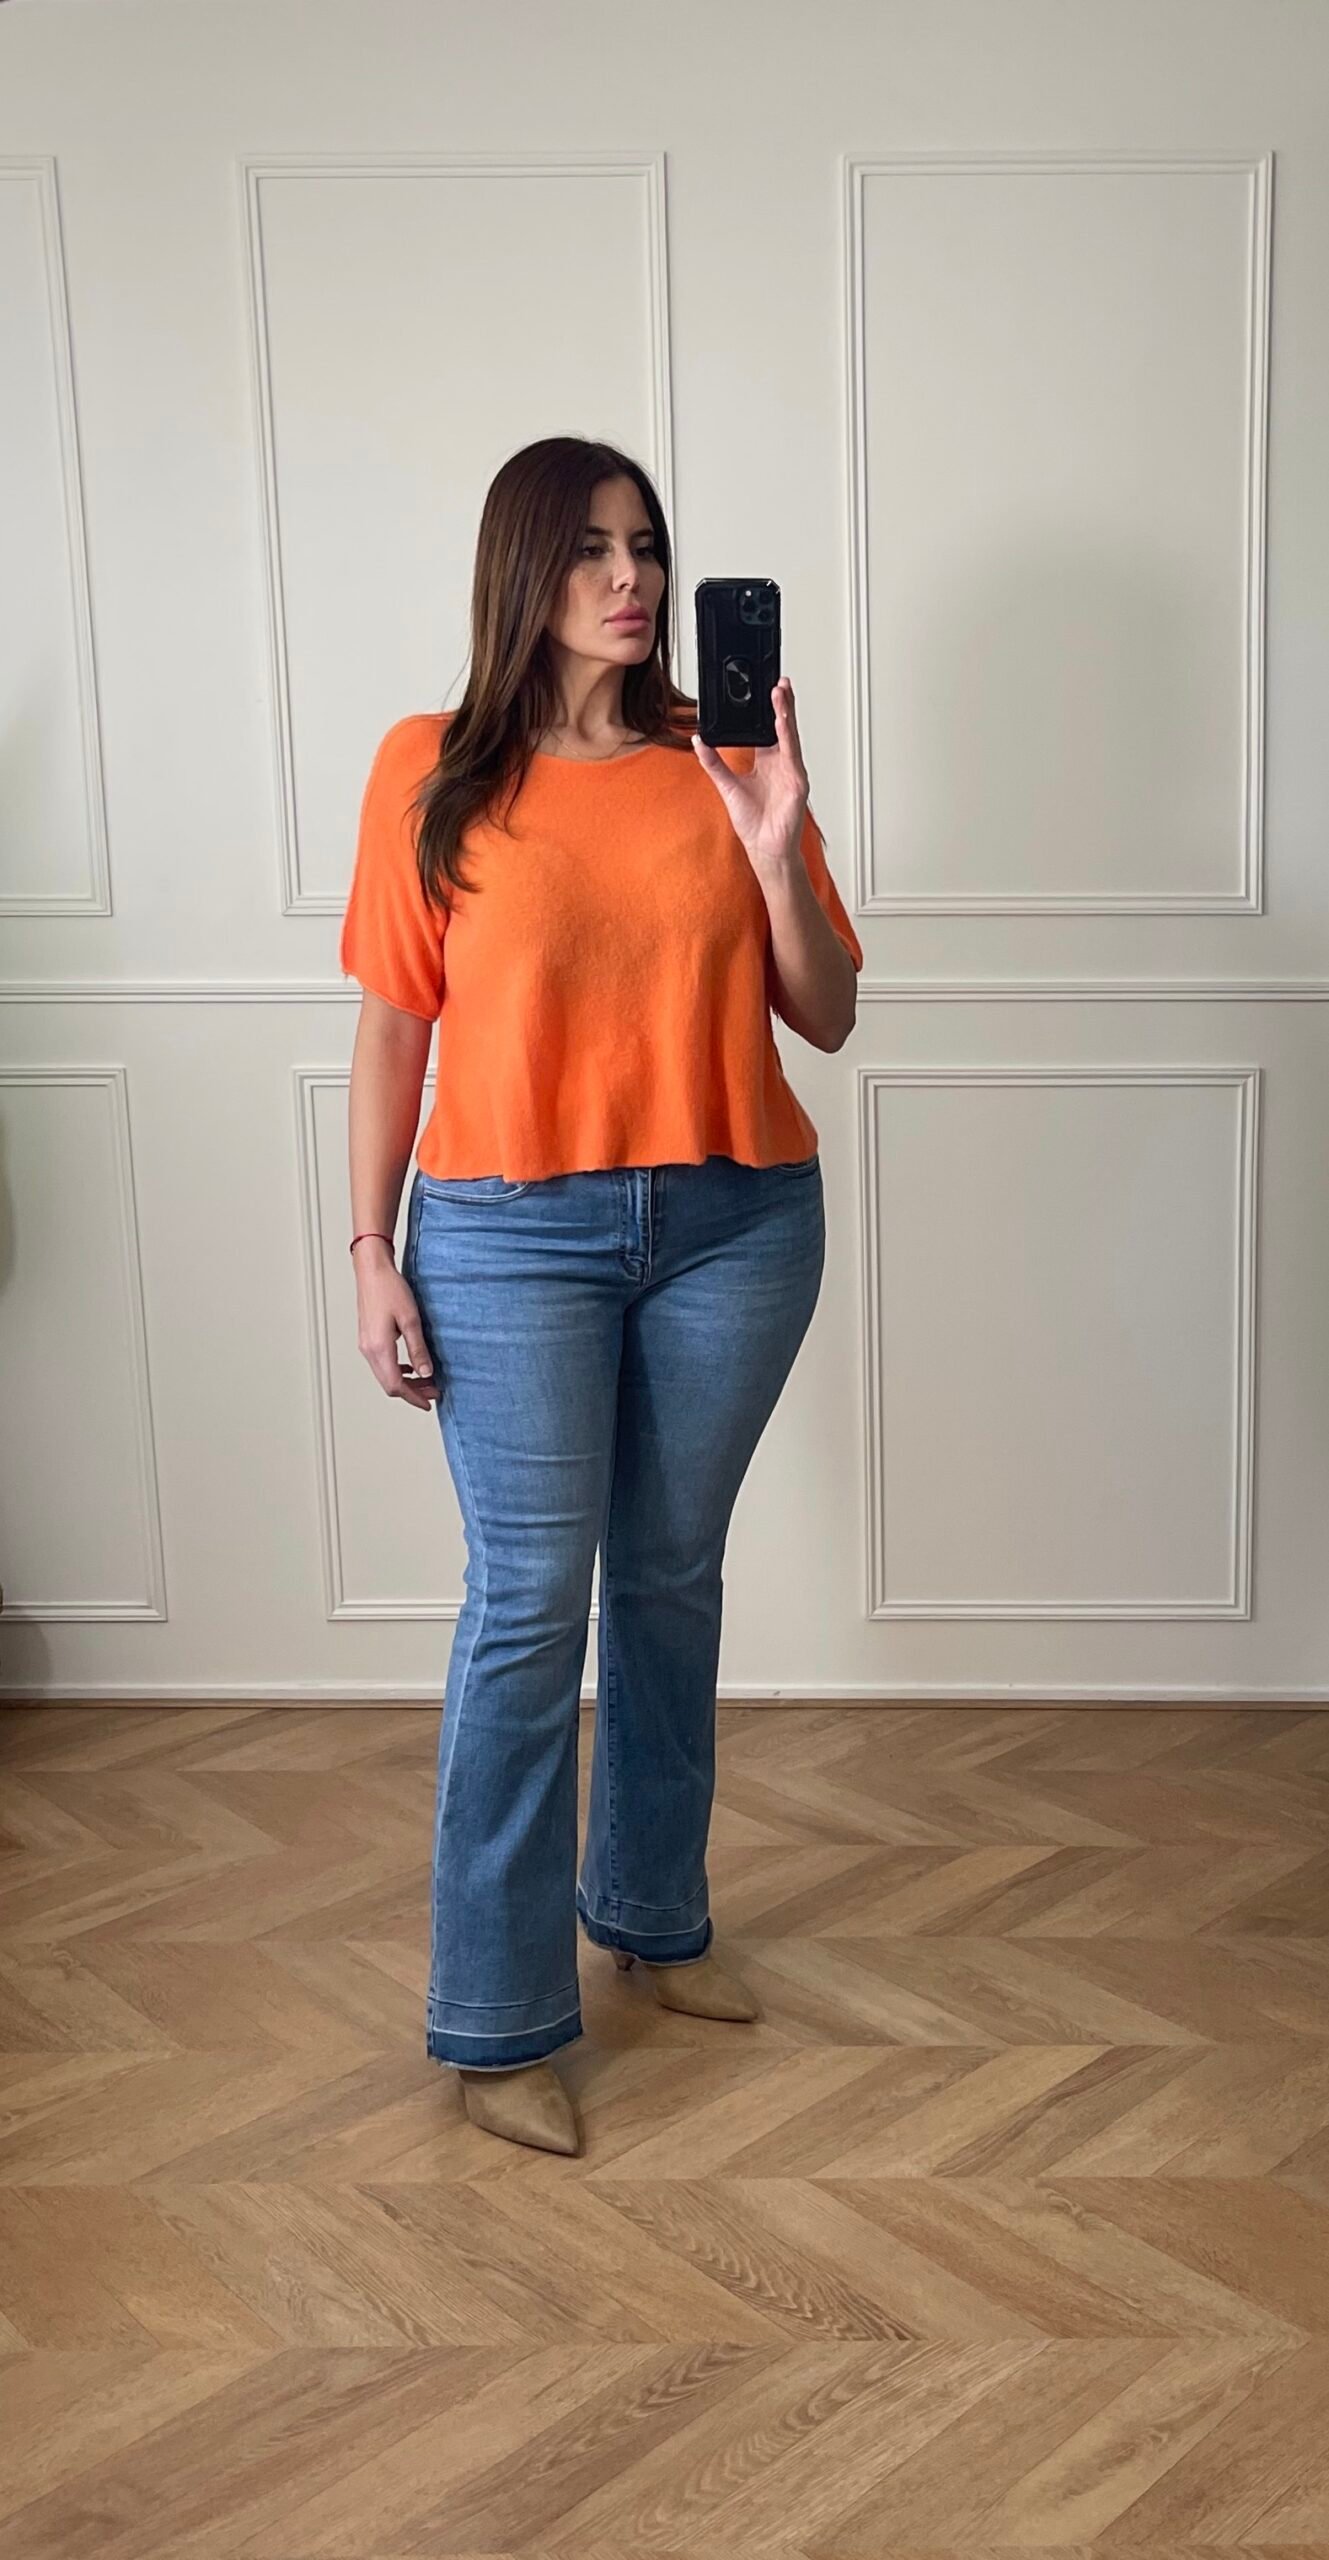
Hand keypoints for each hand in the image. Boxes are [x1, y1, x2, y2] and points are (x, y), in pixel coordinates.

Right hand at [354, 1255, 440, 1409]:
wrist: (372, 1271)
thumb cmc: (389, 1289)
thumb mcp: (411, 1320)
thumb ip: (418, 1349)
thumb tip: (426, 1373)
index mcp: (379, 1348)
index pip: (396, 1385)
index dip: (413, 1397)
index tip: (429, 1402)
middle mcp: (369, 1350)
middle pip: (389, 1384)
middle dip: (411, 1392)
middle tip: (433, 1392)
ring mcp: (366, 1345)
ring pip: (385, 1375)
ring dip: (405, 1382)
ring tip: (426, 1380)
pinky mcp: (368, 1339)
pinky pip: (381, 1364)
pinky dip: (397, 1370)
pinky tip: (410, 1366)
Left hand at [690, 674, 807, 872]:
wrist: (763, 848)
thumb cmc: (753, 822)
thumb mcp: (726, 785)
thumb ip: (713, 762)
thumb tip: (698, 740)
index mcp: (767, 762)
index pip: (768, 728)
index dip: (766, 708)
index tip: (762, 687)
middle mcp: (782, 763)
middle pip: (782, 726)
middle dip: (781, 703)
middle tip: (777, 680)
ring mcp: (792, 772)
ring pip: (790, 735)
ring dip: (785, 713)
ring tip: (780, 692)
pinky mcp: (797, 784)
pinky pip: (792, 756)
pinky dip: (788, 737)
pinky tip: (783, 722)